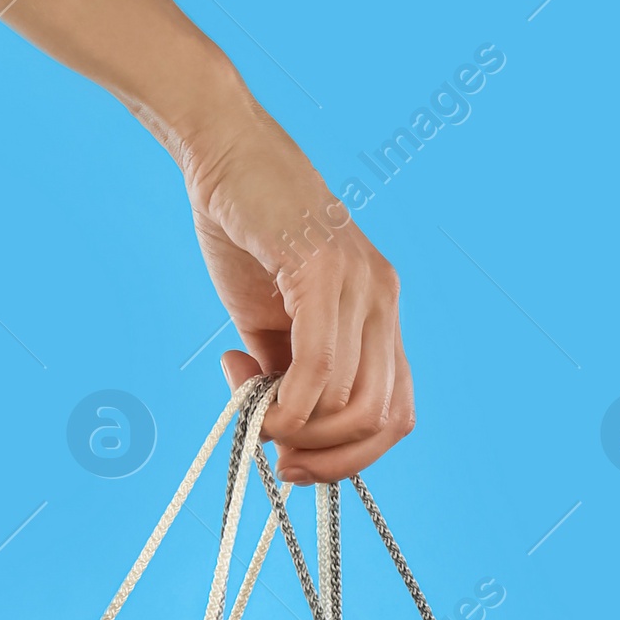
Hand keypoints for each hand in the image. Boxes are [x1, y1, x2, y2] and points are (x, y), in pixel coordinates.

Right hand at [177, 94, 413, 483]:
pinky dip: (291, 403)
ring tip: (253, 413)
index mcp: (380, 314)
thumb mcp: (270, 322)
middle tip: (275, 451)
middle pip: (383, 418)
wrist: (224, 153)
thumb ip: (284, 374)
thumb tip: (278, 431)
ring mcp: (362, 284)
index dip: (352, 457)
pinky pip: (322, 365)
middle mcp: (385, 300)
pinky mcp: (325, 270)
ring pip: (354, 401)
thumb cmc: (245, 232)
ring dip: (300, 432)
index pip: (396, 413)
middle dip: (328, 457)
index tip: (297, 466)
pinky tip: (256, 397)